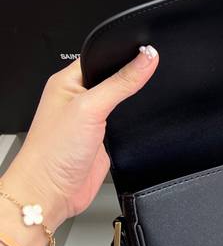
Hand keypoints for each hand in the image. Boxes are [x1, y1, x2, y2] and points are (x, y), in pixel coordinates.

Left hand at [1, 46, 158, 236]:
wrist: (50, 194)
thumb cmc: (52, 152)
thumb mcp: (90, 107)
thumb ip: (121, 82)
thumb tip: (146, 57)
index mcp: (67, 81)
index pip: (101, 56)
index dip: (123, 52)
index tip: (147, 51)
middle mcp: (78, 98)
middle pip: (114, 77)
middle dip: (131, 77)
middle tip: (149, 74)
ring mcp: (91, 119)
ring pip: (122, 100)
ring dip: (133, 100)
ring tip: (144, 97)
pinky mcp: (103, 139)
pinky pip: (126, 122)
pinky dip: (135, 121)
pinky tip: (139, 120)